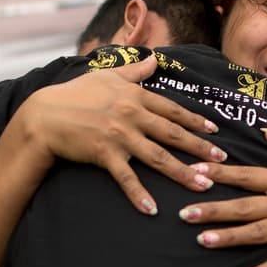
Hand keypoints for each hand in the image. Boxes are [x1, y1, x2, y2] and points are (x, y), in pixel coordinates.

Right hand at [16, 53, 225, 214]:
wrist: (45, 114)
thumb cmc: (75, 93)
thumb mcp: (107, 75)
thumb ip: (135, 70)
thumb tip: (155, 57)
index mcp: (135, 96)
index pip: (173, 109)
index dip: (196, 121)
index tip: (215, 131)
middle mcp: (132, 115)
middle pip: (173, 134)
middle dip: (200, 148)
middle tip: (222, 161)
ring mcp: (119, 135)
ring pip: (158, 157)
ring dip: (183, 173)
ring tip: (203, 186)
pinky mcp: (104, 154)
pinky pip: (126, 177)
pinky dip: (139, 194)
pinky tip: (152, 209)